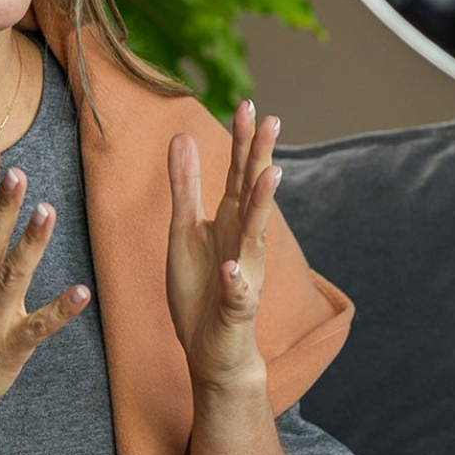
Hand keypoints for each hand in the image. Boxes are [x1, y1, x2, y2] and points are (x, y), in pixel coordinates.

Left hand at [166, 102, 281, 390]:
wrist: (214, 349)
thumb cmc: (200, 289)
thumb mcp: (184, 230)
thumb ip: (185, 186)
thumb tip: (182, 137)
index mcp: (230, 221)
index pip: (238, 174)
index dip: (242, 141)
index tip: (247, 104)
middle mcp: (244, 241)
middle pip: (252, 193)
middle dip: (260, 158)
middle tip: (271, 120)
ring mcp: (244, 274)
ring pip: (255, 236)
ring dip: (262, 206)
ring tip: (270, 175)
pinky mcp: (236, 308)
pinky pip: (237, 293)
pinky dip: (235, 282)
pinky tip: (231, 269)